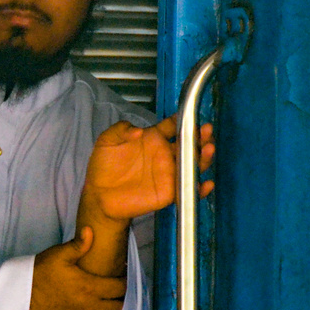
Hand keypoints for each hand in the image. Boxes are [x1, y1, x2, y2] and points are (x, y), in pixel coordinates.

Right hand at [27, 228, 127, 309]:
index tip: (120, 278)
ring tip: (105, 307)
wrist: (18, 302)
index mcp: (90, 288)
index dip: (123, 282)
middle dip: (120, 300)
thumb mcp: (57, 256)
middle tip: (115, 294)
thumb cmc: (38, 276)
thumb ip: (78, 245)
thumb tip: (90, 230)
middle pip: (118, 309)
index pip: (120, 288)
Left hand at [81, 118, 215, 222]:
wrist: (100, 194)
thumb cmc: (104, 165)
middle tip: (207, 131)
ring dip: (204, 157)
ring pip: (192, 164)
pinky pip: (188, 190)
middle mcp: (165, 154)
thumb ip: (121, 130)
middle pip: (188, 144)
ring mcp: (169, 173)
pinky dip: (200, 189)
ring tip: (209, 149)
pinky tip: (206, 184)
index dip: (183, 120)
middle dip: (200, 136)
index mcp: (153, 138)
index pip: (173, 126)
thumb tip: (139, 131)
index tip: (191, 115)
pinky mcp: (169, 192)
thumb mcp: (107, 141)